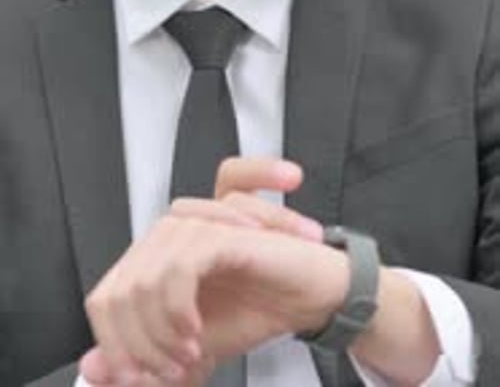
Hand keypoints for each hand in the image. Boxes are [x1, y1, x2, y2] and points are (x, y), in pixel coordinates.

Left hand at [82, 158, 339, 384]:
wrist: (313, 296)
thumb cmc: (258, 307)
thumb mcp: (191, 347)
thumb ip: (144, 355)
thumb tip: (93, 368)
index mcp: (157, 256)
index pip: (105, 296)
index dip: (114, 345)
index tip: (137, 380)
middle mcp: (170, 234)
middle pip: (120, 291)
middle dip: (139, 346)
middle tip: (168, 374)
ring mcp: (196, 227)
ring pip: (144, 280)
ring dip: (161, 334)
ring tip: (189, 356)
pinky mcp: (223, 230)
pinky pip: (179, 267)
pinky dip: (179, 312)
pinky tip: (197, 333)